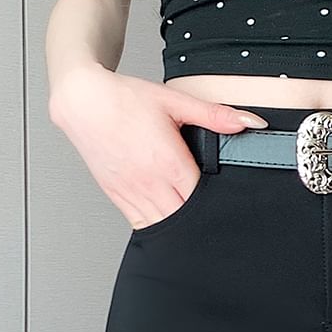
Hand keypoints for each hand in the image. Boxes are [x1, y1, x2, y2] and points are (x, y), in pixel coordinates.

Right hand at [48, 64, 267, 229]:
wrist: (82, 100)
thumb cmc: (125, 99)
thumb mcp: (175, 101)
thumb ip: (214, 115)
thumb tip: (249, 122)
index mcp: (169, 163)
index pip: (202, 200)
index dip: (218, 207)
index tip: (231, 208)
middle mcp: (150, 182)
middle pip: (184, 219)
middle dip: (202, 223)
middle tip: (219, 225)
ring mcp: (132, 192)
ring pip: (163, 226)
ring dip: (180, 229)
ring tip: (198, 231)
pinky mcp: (117, 195)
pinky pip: (141, 223)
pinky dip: (157, 228)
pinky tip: (171, 227)